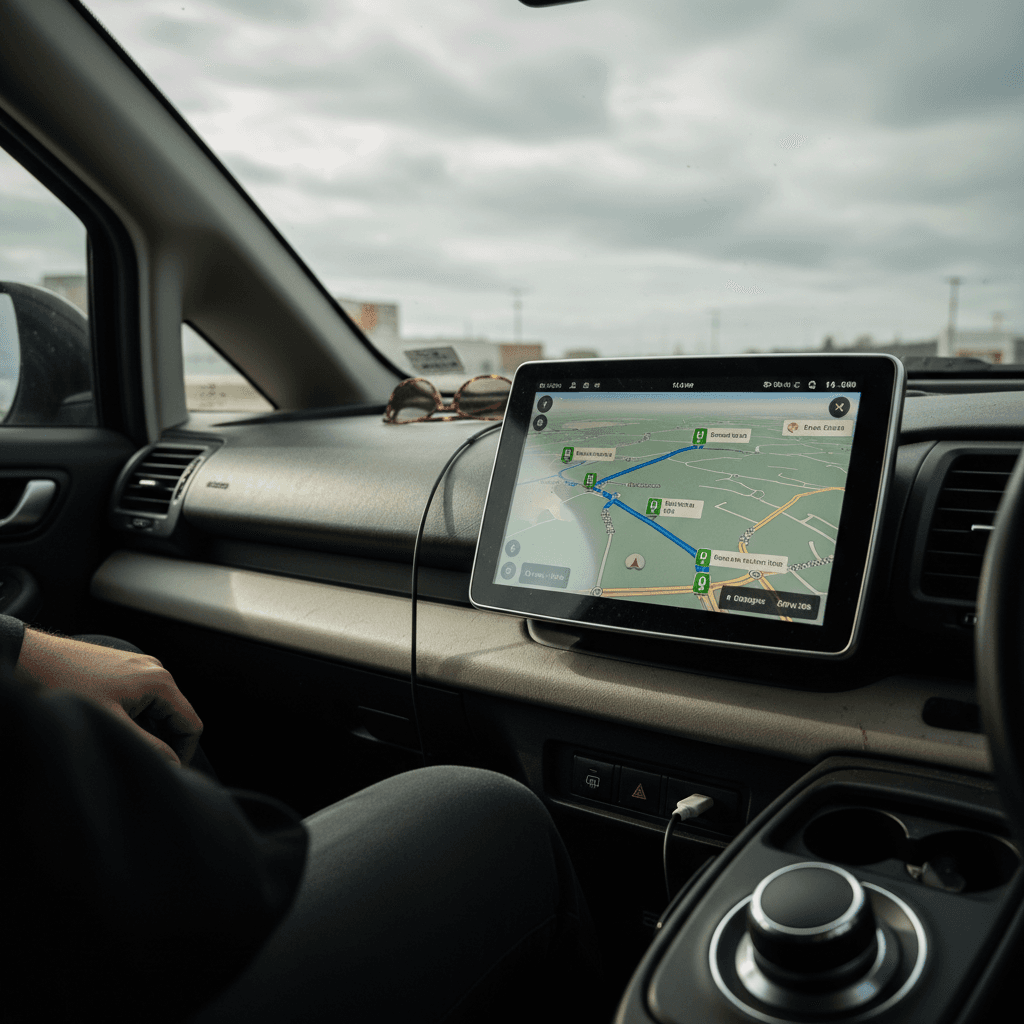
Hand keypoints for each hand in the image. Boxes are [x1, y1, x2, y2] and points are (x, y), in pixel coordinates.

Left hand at [14, 630, 202, 766]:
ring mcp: (140, 666)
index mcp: (161, 682)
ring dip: (148, 729)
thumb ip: (148, 747)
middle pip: (176, 716)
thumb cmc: (68, 686)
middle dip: (164, 741)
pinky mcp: (125, 667)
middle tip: (140, 760)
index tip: (166, 771)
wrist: (34, 658)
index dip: (183, 753)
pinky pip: (144, 697)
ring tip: (120, 741)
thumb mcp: (112, 724)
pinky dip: (135, 716)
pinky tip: (110, 723)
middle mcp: (156, 669)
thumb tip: (173, 765)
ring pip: (159, 708)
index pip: (191, 724)